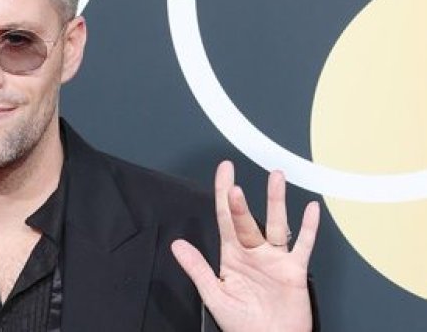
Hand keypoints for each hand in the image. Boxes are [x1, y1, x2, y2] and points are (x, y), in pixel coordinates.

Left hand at [171, 161, 319, 331]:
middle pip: (246, 221)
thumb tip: (178, 245)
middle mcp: (254, 253)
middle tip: (234, 186)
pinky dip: (308, 228)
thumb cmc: (243, 325)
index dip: (223, 195)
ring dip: (276, 201)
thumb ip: (197, 269)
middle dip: (239, 204)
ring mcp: (274, 260)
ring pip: (276, 224)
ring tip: (276, 178)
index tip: (224, 173)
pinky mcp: (294, 271)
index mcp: (233, 256)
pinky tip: (311, 209)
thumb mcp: (214, 295)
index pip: (225, 219)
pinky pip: (302, 245)